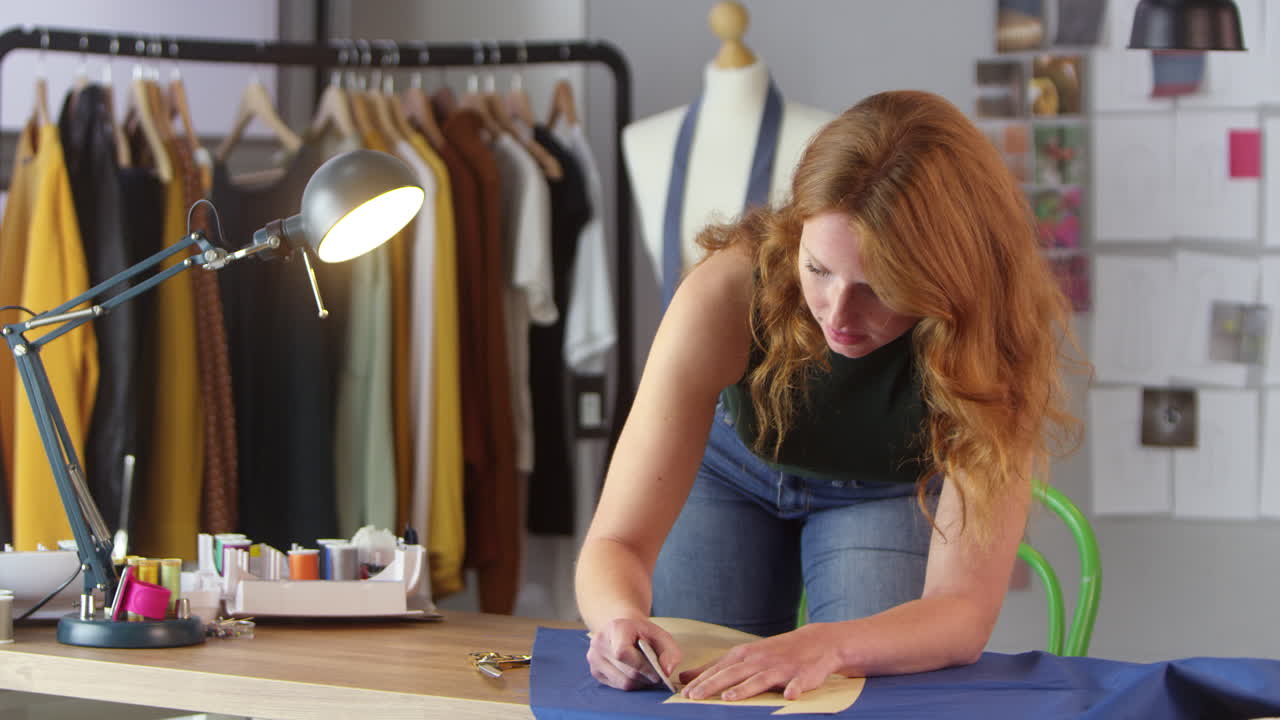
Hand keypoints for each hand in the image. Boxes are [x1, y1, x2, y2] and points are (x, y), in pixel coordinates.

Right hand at [586, 617, 681, 690]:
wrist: (623, 628)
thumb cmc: (643, 633)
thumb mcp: (661, 635)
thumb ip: (670, 652)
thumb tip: (667, 671)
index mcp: (615, 628)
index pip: (623, 653)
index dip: (642, 666)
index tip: (657, 673)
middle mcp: (599, 642)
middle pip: (626, 672)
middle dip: (646, 678)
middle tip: (657, 677)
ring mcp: (594, 657)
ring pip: (622, 683)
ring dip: (639, 683)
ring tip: (647, 676)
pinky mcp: (594, 671)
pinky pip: (616, 686)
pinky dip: (630, 684)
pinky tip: (634, 674)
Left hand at [679, 623, 842, 701]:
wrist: (817, 642)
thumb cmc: (774, 653)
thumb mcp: (743, 656)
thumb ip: (715, 668)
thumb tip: (684, 678)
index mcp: (744, 656)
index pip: (718, 670)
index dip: (700, 682)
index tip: (683, 694)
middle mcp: (759, 660)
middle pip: (732, 674)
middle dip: (712, 685)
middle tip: (694, 697)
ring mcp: (781, 668)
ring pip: (760, 680)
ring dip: (745, 689)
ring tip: (729, 698)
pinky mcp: (802, 675)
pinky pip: (798, 683)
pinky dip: (794, 688)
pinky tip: (789, 696)